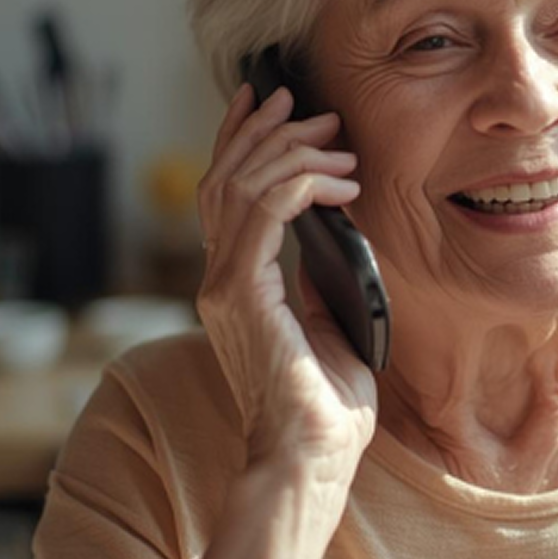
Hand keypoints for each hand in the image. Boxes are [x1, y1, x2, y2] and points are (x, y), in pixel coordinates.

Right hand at [195, 82, 377, 482]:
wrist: (311, 458)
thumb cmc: (327, 406)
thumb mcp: (329, 323)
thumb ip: (317, 277)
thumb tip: (336, 229)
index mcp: (235, 284)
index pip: (224, 192)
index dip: (240, 139)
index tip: (266, 99)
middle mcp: (218, 279)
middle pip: (225, 178)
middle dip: (270, 132)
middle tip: (315, 110)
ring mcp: (223, 285)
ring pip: (240, 185)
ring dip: (290, 151)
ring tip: (336, 139)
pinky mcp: (241, 294)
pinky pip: (264, 213)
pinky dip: (301, 184)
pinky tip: (338, 182)